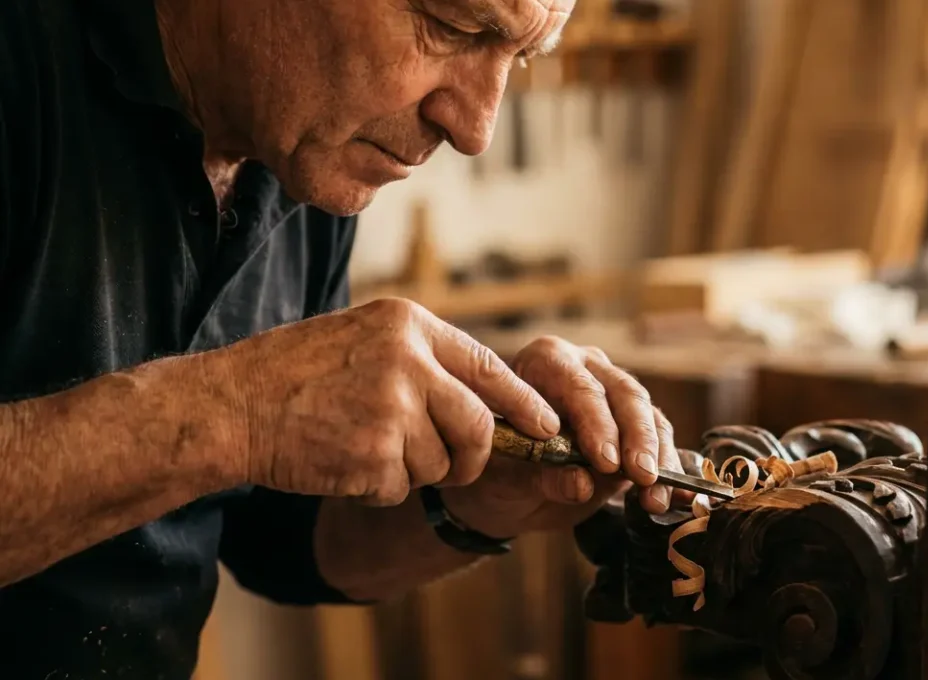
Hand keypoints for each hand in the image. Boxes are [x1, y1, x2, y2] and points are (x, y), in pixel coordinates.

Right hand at [210, 298, 559, 505]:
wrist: (230, 406)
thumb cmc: (296, 373)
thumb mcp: (365, 338)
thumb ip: (423, 360)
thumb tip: (488, 401)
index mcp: (409, 325)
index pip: (490, 368)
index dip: (523, 404)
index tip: (547, 425)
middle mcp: (408, 362)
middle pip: (477, 425)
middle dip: (472, 456)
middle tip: (453, 465)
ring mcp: (392, 410)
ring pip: (440, 463)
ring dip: (411, 470)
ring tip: (362, 446)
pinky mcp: (373, 456)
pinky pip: (401, 487)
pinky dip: (377, 488)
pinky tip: (341, 462)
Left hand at [439, 337, 692, 539]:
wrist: (503, 489)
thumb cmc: (496, 468)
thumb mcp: (506, 474)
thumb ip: (541, 475)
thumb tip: (583, 484)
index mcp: (547, 361)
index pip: (579, 386)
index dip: (597, 423)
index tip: (606, 463)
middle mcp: (587, 368)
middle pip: (625, 395)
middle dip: (638, 439)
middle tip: (642, 476)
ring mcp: (615, 393)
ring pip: (650, 417)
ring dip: (658, 458)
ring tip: (656, 498)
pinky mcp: (636, 425)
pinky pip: (660, 441)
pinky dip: (668, 470)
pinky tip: (675, 495)